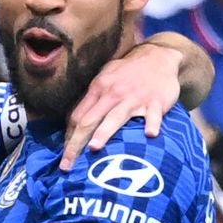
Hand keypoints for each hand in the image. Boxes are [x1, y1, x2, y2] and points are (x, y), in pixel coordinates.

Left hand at [61, 41, 180, 169]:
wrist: (158, 56)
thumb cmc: (128, 72)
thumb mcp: (105, 78)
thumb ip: (91, 99)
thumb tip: (74, 124)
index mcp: (98, 89)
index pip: (78, 116)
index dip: (68, 137)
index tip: (64, 155)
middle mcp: (113, 94)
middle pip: (89, 121)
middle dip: (75, 144)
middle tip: (67, 166)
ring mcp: (134, 98)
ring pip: (115, 117)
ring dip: (104, 133)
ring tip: (94, 148)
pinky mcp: (155, 102)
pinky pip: (153, 115)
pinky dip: (152, 124)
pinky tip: (149, 135)